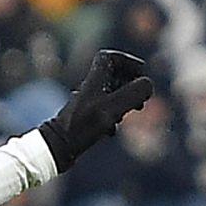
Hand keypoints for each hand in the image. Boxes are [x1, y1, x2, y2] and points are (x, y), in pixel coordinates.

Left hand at [38, 50, 153, 171]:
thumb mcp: (113, 107)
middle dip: (130, 85)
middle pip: (113, 77)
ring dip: (124, 103)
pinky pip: (103, 113)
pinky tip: (110, 132)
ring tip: (129, 114)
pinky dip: (112, 118)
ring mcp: (86, 104)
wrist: (57, 147)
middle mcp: (89, 89)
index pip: (109, 58)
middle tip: (140, 98)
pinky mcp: (83, 119)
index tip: (140, 73)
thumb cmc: (84, 125)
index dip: (127, 61)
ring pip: (110, 96)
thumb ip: (134, 92)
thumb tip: (148, 84)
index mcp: (94, 79)